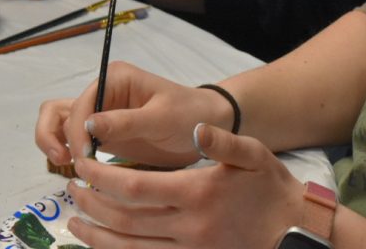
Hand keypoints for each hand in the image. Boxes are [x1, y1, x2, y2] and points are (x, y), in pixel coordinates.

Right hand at [35, 61, 233, 169]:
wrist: (207, 126)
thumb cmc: (188, 115)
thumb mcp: (161, 118)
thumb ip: (126, 122)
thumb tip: (89, 126)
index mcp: (114, 78)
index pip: (81, 105)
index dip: (77, 132)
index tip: (85, 158)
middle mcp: (101, 92)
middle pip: (60, 109)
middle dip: (53, 134)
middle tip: (64, 162)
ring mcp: (100, 113)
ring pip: (60, 123)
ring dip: (54, 142)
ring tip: (65, 166)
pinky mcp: (103, 134)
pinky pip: (73, 139)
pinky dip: (67, 151)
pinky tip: (78, 170)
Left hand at [64, 126, 302, 248]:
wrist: (294, 230)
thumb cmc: (270, 187)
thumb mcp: (253, 154)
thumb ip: (222, 141)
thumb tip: (197, 129)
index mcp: (196, 194)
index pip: (134, 186)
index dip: (102, 177)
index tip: (83, 164)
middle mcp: (188, 227)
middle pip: (125, 220)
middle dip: (92, 204)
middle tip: (71, 188)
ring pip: (131, 248)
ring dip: (98, 235)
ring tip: (75, 220)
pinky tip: (104, 244)